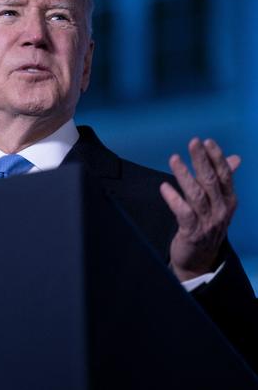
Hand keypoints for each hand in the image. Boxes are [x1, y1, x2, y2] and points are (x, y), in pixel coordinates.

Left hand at [159, 138, 239, 281]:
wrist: (199, 260)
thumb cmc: (207, 226)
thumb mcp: (219, 203)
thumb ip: (223, 180)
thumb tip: (236, 158)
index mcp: (229, 201)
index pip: (225, 175)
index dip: (216, 157)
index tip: (207, 141)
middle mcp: (221, 210)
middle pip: (210, 181)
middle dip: (201, 160)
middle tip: (193, 142)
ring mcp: (207, 222)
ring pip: (196, 195)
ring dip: (184, 175)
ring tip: (174, 159)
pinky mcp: (192, 232)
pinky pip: (183, 213)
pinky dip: (174, 199)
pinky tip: (164, 187)